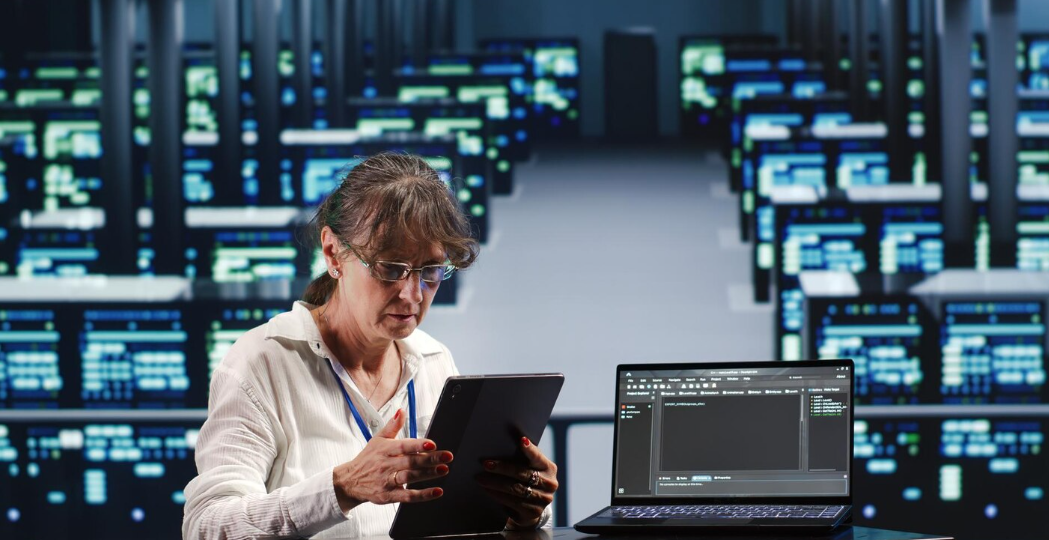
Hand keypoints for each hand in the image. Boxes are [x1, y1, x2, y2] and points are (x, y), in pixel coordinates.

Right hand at [333, 409, 452, 511]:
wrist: (350, 481)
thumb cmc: (368, 459)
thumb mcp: (378, 439)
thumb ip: (392, 426)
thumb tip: (401, 411)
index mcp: (386, 449)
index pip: (403, 446)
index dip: (418, 445)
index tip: (432, 444)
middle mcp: (387, 465)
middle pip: (410, 462)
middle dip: (430, 459)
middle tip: (447, 457)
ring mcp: (387, 481)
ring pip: (410, 478)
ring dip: (428, 475)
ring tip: (443, 470)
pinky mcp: (388, 496)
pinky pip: (407, 496)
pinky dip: (422, 495)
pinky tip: (436, 491)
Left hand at [476, 437, 557, 528]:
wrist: (531, 508)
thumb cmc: (526, 480)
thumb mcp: (529, 467)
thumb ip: (522, 456)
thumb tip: (507, 436)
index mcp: (549, 468)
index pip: (538, 457)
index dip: (530, 450)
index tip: (521, 441)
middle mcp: (549, 484)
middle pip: (523, 473)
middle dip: (502, 468)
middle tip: (486, 464)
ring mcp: (543, 499)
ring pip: (516, 489)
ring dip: (496, 483)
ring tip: (481, 478)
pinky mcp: (533, 512)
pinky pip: (513, 502)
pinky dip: (498, 495)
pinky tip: (488, 490)